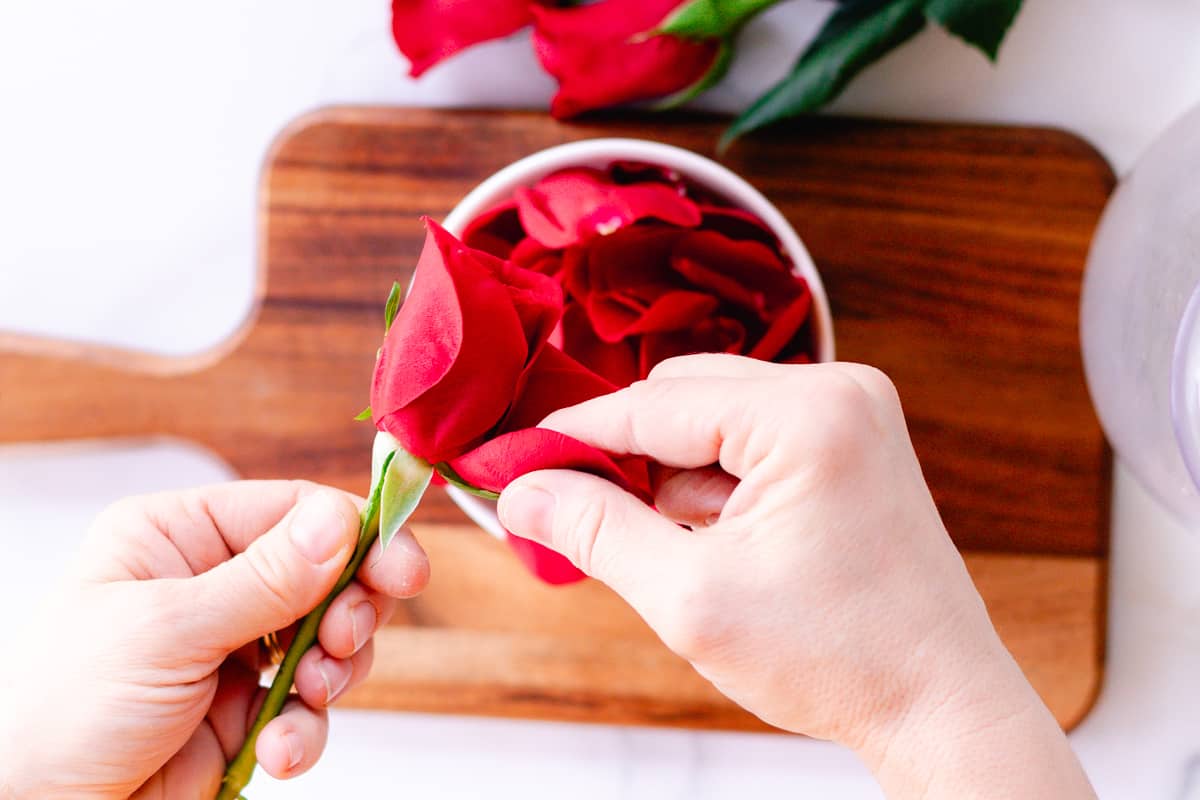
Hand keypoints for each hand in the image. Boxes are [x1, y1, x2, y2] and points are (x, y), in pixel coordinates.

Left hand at [0, 481, 428, 798]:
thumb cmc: (61, 711)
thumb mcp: (167, 632)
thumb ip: (265, 580)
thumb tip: (343, 521)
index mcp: (179, 536)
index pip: (292, 511)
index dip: (355, 534)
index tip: (400, 569)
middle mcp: (212, 581)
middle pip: (327, 572)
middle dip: (349, 609)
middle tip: (346, 637)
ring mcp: (233, 646)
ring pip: (330, 639)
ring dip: (332, 674)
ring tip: (307, 699)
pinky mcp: (246, 708)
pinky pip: (310, 704)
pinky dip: (307, 729)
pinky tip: (277, 752)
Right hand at [498, 354, 1094, 798]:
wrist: (939, 705)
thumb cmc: (840, 659)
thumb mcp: (692, 599)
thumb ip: (598, 532)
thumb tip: (523, 493)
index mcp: (808, 415)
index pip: (653, 405)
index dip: (571, 434)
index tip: (508, 457)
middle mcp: (837, 392)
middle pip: (682, 397)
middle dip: (624, 455)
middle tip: (568, 509)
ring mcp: (850, 416)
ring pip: (713, 420)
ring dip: (670, 477)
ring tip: (670, 551)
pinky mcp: (850, 446)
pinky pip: (750, 442)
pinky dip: (712, 485)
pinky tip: (711, 543)